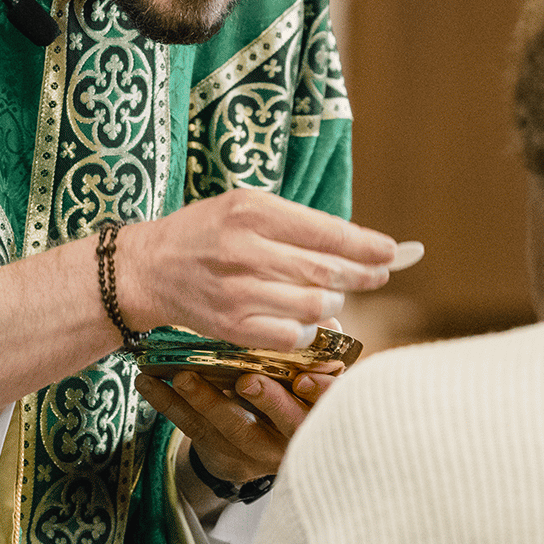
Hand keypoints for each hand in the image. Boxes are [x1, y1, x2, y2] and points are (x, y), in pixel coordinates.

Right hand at [120, 189, 397, 351]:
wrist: (148, 268)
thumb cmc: (207, 232)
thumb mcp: (246, 207)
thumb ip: (298, 224)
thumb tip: (358, 245)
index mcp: (252, 211)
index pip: (327, 232)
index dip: (367, 245)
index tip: (395, 252)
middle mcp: (245, 250)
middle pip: (326, 272)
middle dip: (362, 275)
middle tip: (378, 275)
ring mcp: (237, 292)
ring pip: (314, 307)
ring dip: (332, 304)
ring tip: (328, 295)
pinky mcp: (232, 327)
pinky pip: (292, 336)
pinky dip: (308, 331)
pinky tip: (302, 320)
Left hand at [139, 363, 341, 491]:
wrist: (259, 442)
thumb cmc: (289, 389)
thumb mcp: (310, 371)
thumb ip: (316, 348)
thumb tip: (320, 320)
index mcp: (317, 415)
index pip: (327, 406)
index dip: (320, 395)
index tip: (305, 379)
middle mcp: (288, 438)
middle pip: (282, 424)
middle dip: (267, 402)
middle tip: (247, 381)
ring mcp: (251, 449)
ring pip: (230, 426)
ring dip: (206, 400)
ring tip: (184, 376)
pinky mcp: (216, 450)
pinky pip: (189, 426)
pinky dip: (167, 403)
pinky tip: (147, 381)